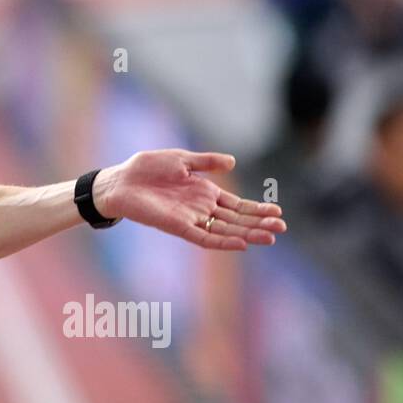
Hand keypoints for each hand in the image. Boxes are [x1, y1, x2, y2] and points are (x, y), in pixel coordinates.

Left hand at [94, 150, 285, 250]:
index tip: (278, 211)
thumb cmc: (147, 168)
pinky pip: (204, 238)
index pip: (237, 205)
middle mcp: (202, 208)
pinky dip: (222, 241)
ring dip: (247, 234)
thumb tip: (233, 161)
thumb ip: (206, 162)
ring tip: (270, 237)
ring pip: (226, 230)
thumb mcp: (181, 159)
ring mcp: (192, 219)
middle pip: (236, 219)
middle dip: (259, 223)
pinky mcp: (179, 227)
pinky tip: (240, 242)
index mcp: (205, 192)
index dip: (257, 209)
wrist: (120, 180)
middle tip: (282, 227)